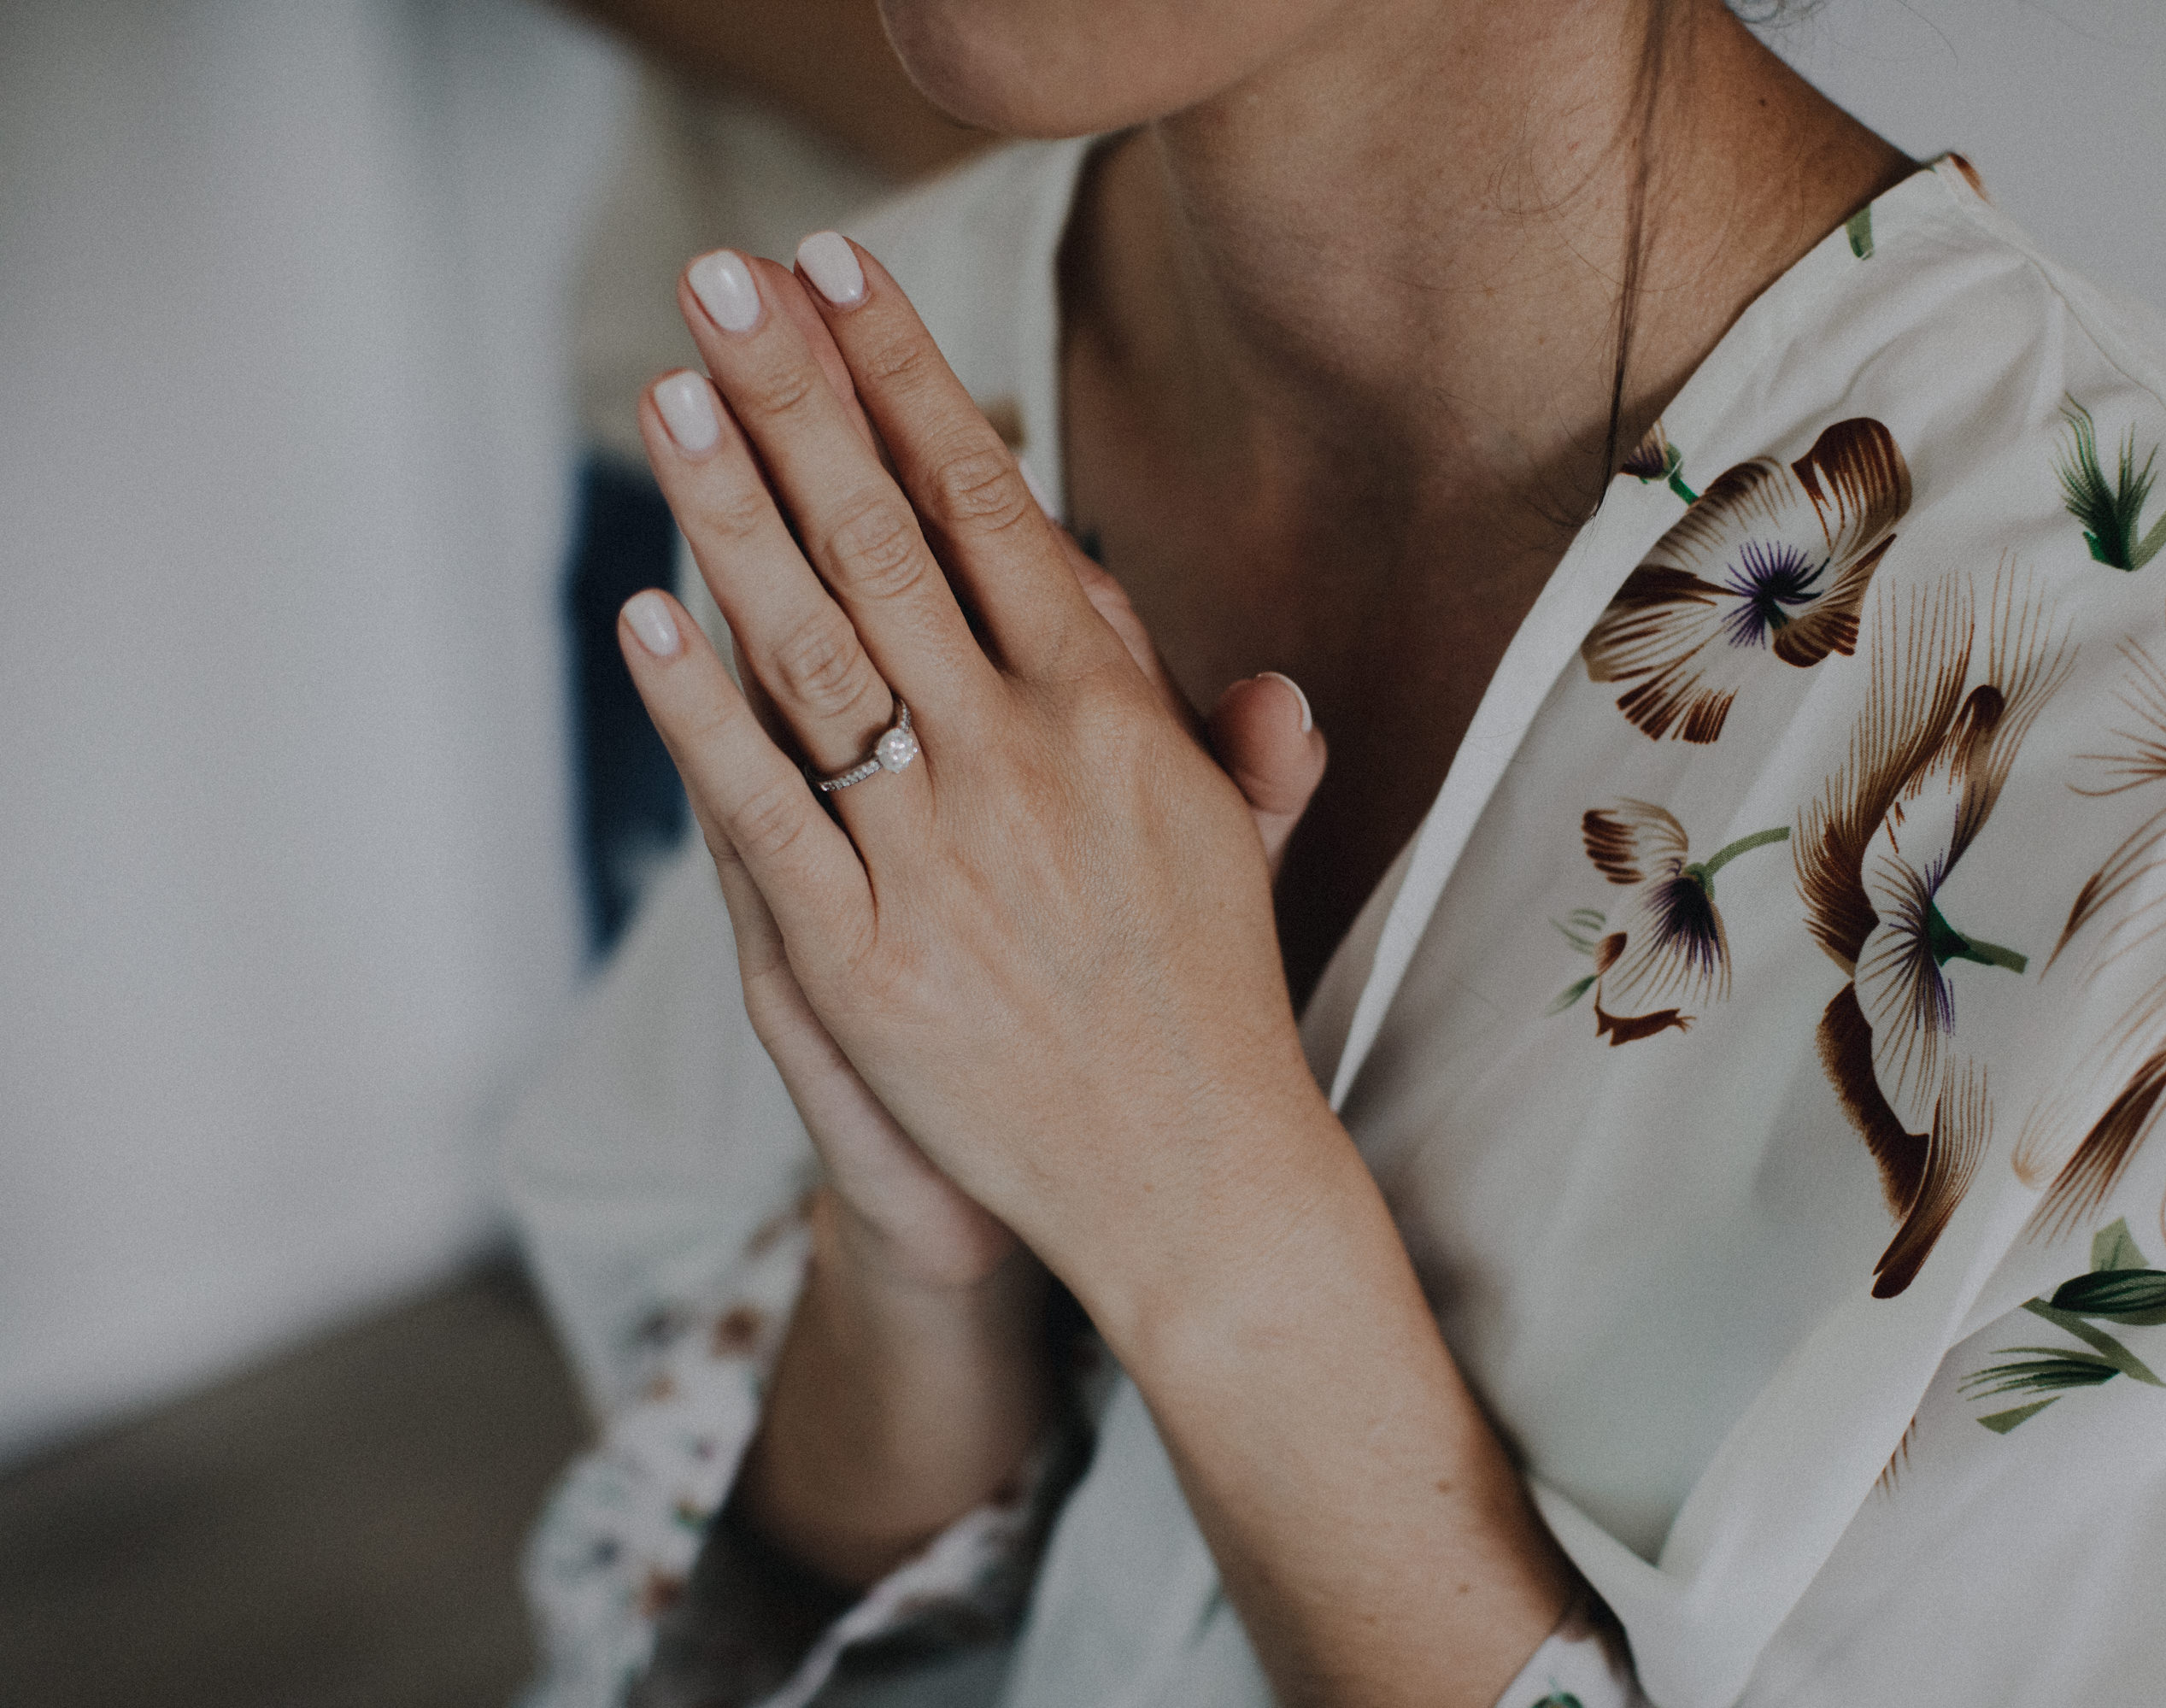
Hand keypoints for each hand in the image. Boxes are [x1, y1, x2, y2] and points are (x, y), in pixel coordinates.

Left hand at [626, 240, 1571, 1700]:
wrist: (1186, 1182)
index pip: (994, 511)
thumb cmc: (1207, 1004)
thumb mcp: (1240, 851)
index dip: (914, 386)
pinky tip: (645, 612)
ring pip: (812, 651)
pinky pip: (763, 808)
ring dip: (732, 510)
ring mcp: (934, 858)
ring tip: (668, 394)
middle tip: (728, 277)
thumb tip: (1245, 664)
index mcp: (1115, 720)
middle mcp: (1023, 765)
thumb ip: (1237, 744)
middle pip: (887, 544)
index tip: (851, 283)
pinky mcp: (860, 959)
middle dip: (800, 398)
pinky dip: (699, 706)